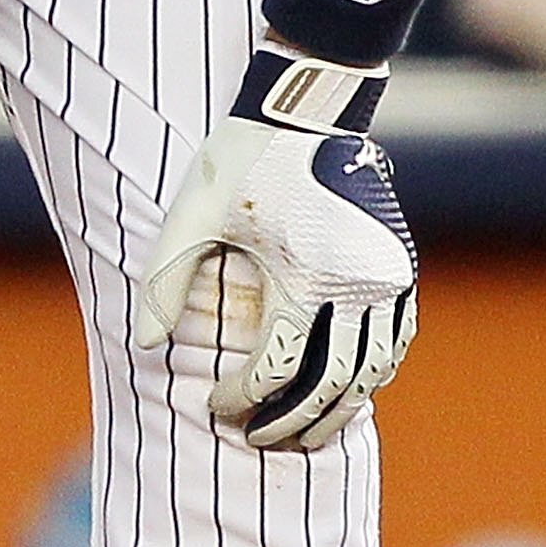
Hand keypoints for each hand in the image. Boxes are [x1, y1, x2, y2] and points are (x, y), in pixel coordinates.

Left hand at [134, 68, 416, 451]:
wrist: (309, 107)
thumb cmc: (244, 160)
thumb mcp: (193, 213)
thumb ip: (164, 279)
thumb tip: (144, 344)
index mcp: (305, 275)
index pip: (276, 367)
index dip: (241, 397)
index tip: (216, 405)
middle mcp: (357, 284)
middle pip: (329, 385)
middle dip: (289, 421)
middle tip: (256, 438)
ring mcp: (387, 277)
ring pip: (371, 372)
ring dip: (337, 410)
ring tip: (301, 432)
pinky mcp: (401, 266)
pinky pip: (395, 342)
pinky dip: (371, 375)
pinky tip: (344, 389)